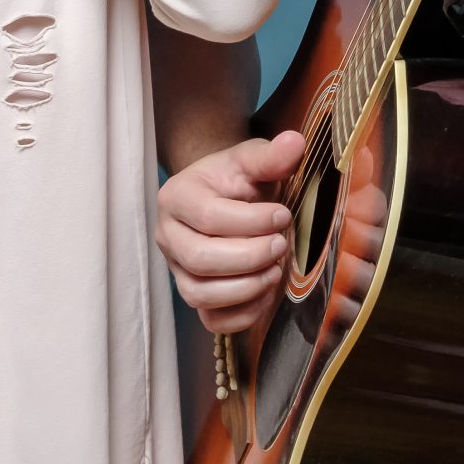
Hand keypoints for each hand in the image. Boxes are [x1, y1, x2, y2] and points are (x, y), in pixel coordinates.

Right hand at [156, 130, 300, 333]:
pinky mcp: (193, 295)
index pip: (208, 216)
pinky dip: (243, 314)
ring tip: (276, 269)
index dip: (251, 221)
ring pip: (201, 295)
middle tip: (281, 245)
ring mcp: (177, 270)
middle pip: (200, 259)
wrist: (223, 198)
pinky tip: (266, 292)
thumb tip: (296, 143)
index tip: (283, 215)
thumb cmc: (236, 178)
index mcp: (176, 197)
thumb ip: (270, 155)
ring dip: (246, 287)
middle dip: (249, 256)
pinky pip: (211, 320)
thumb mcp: (250, 159)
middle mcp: (167, 236)